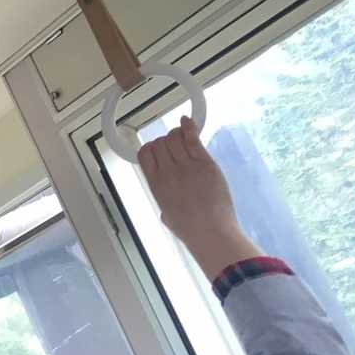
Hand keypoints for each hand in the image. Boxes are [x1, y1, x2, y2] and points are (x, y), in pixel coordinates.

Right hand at [138, 116, 260, 278]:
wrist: (210, 232)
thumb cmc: (189, 228)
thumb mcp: (165, 212)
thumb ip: (164, 196)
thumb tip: (168, 192)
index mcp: (155, 184)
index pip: (145, 153)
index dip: (150, 148)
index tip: (158, 150)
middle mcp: (168, 172)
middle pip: (160, 143)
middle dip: (166, 142)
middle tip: (175, 147)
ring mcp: (187, 166)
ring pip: (175, 138)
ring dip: (177, 135)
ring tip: (183, 138)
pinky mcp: (206, 164)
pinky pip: (193, 139)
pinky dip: (189, 127)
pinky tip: (187, 122)